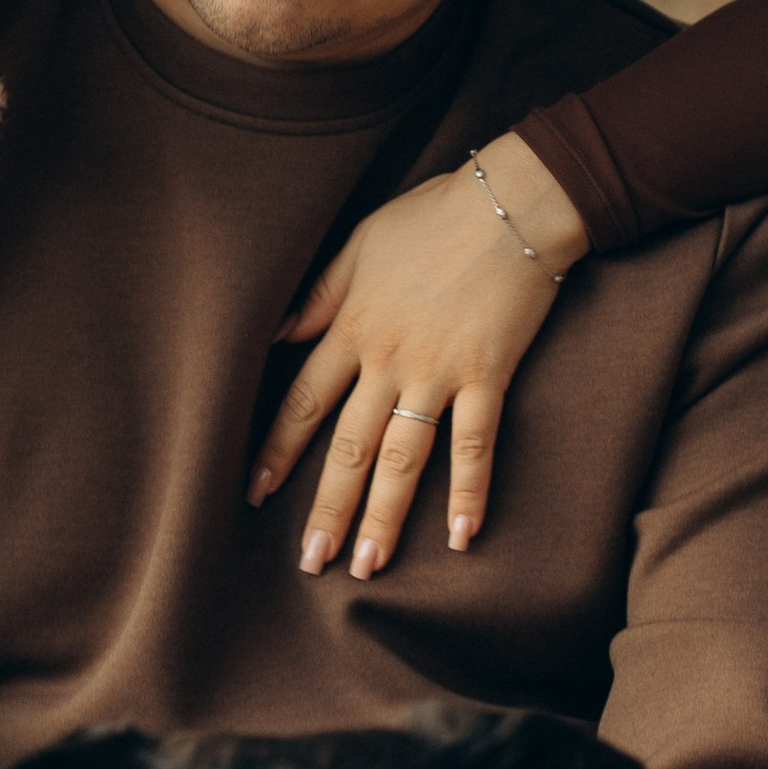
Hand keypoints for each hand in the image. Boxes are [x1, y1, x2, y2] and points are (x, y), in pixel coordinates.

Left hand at [249, 132, 587, 578]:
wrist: (513, 203)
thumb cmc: (433, 216)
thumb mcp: (358, 243)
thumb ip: (317, 295)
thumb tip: (270, 334)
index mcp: (352, 326)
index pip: (303, 401)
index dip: (276, 451)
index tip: (254, 493)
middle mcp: (389, 358)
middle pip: (349, 445)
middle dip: (326, 506)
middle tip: (310, 561)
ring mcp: (440, 371)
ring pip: (404, 457)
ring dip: (384, 515)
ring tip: (366, 565)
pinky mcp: (488, 375)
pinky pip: (476, 444)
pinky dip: (470, 491)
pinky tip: (464, 538)